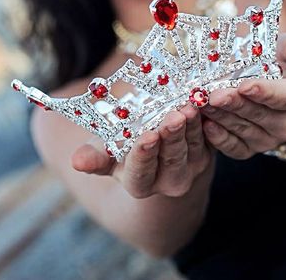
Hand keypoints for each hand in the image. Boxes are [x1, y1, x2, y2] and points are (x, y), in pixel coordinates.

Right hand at [70, 105, 212, 198]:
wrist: (149, 137)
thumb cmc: (119, 144)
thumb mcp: (104, 149)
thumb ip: (93, 156)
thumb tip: (76, 162)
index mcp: (140, 184)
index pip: (142, 172)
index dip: (144, 154)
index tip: (146, 136)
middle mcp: (169, 181)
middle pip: (173, 159)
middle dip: (172, 137)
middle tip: (173, 117)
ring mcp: (192, 165)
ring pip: (194, 145)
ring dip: (192, 125)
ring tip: (188, 106)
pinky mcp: (209, 149)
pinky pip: (209, 133)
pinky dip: (205, 118)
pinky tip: (201, 101)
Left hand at [201, 31, 285, 158]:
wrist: (272, 81)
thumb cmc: (282, 60)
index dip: (265, 92)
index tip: (244, 86)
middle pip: (259, 115)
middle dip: (234, 104)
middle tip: (213, 94)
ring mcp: (269, 139)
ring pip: (243, 129)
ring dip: (221, 116)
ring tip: (202, 102)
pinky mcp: (250, 148)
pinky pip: (234, 148)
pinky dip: (218, 137)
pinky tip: (205, 124)